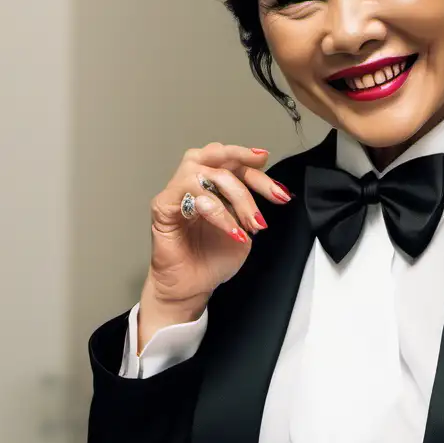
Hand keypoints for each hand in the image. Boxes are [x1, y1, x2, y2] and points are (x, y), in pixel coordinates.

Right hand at [139, 142, 290, 348]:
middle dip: (247, 168)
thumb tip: (275, 191)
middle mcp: (192, 181)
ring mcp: (175, 191)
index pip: (235, 165)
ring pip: (205, 172)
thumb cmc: (212, 259)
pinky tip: (231, 230)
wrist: (192, 287)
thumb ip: (251, 207)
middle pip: (217, 155)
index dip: (259, 174)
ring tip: (251, 223)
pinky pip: (190, 195)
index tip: (280, 191)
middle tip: (270, 192)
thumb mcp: (244, 229)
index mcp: (211, 183)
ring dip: (237, 195)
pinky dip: (216, 211)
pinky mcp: (163, 205)